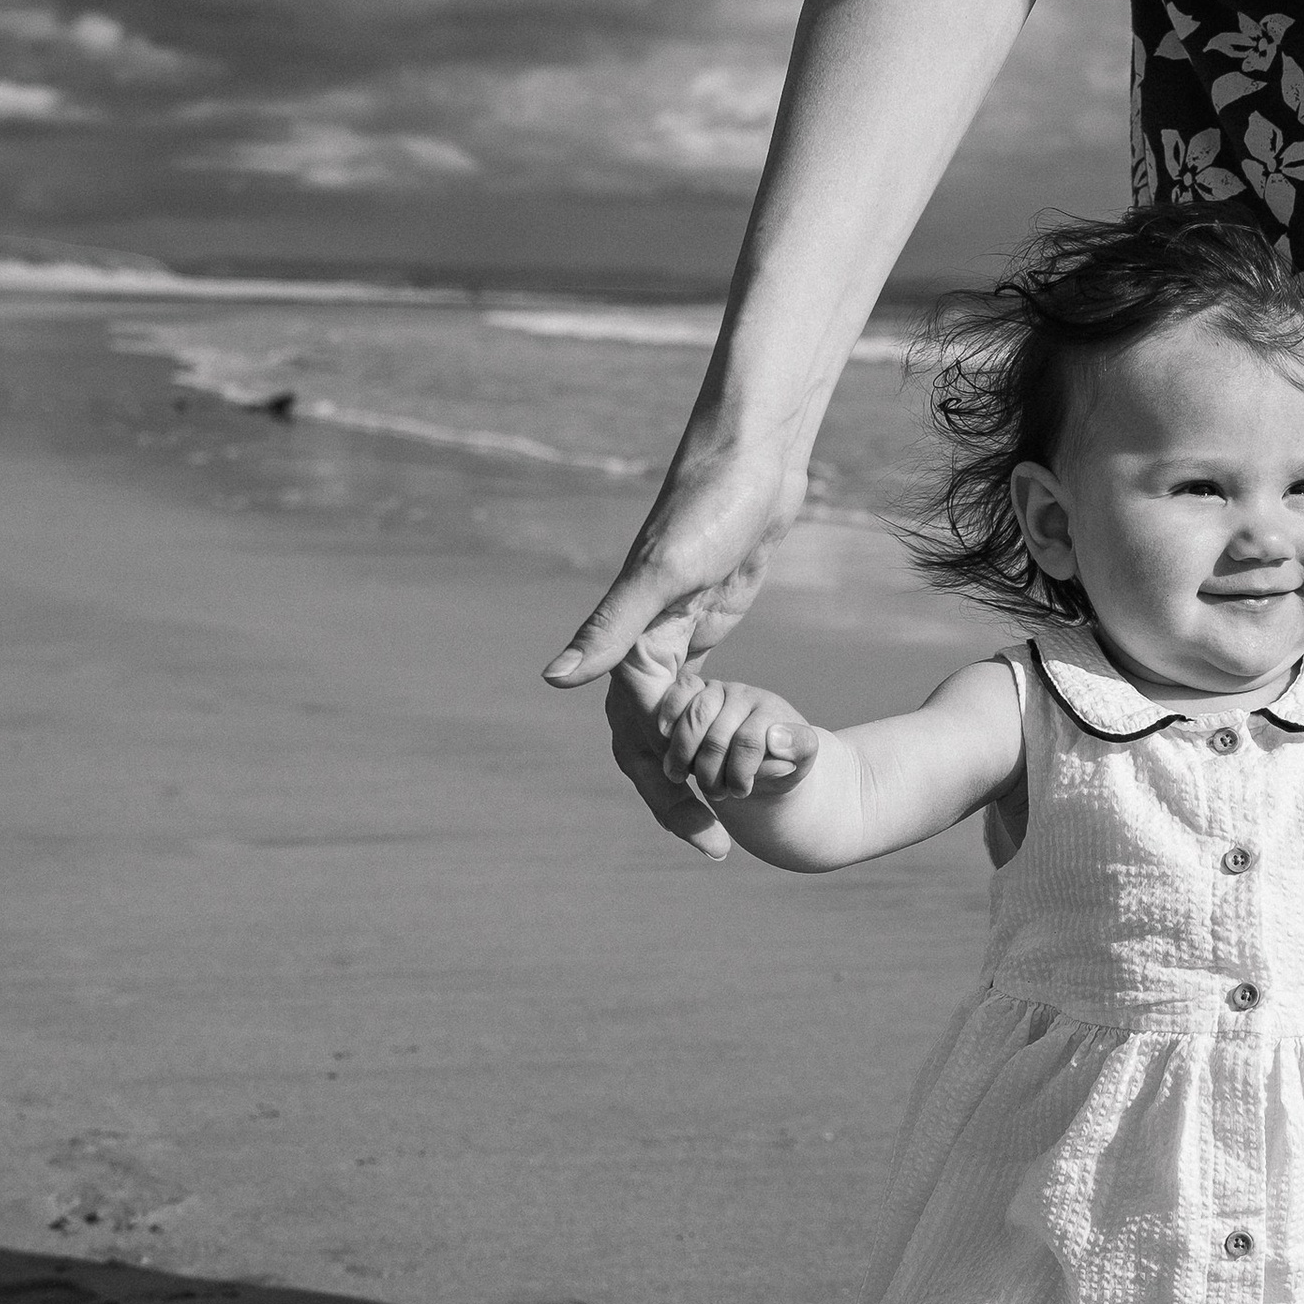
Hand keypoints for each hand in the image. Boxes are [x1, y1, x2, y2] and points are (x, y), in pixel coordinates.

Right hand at [546, 433, 809, 853]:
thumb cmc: (710, 504)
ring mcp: (672, 630)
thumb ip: (610, 629)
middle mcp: (643, 640)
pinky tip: (725, 755)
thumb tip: (552, 682)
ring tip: (718, 820)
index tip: (701, 829)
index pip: (634, 732)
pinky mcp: (700, 619)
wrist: (752, 456)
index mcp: (630, 637)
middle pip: (646, 738)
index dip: (663, 785)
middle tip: (713, 847)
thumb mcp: (665, 571)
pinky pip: (693, 689)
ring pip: (667, 719)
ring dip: (687, 767)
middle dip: (674, 794)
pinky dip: (702, 726)